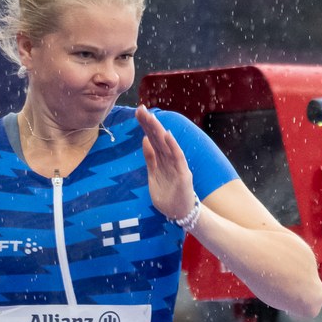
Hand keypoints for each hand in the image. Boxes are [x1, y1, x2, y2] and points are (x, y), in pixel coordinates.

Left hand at [135, 105, 196, 223]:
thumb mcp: (153, 176)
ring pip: (166, 145)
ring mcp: (177, 166)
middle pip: (158, 138)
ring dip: (159, 130)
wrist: (180, 214)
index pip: (152, 138)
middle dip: (149, 123)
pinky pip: (178, 158)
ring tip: (151, 116)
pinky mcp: (184, 175)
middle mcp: (169, 160)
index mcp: (161, 159)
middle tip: (141, 108)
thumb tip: (144, 140)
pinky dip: (173, 146)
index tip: (138, 112)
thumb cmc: (168, 196)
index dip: (145, 125)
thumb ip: (150, 159)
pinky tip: (167, 134)